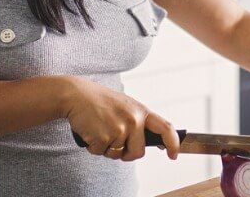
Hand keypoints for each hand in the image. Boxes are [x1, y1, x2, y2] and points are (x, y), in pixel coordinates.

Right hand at [59, 76, 180, 161]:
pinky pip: (101, 153)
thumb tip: (154, 142)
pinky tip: (91, 131)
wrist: (76, 95)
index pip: (165, 128)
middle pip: (138, 152)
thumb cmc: (100, 101)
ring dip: (106, 148)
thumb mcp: (126, 106)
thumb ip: (138, 121)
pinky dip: (94, 147)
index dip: (173, 143)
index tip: (173, 155)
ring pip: (117, 154)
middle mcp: (134, 119)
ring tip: (99, 129)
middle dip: (127, 154)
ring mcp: (120, 128)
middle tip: (114, 142)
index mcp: (141, 111)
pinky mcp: (104, 136)